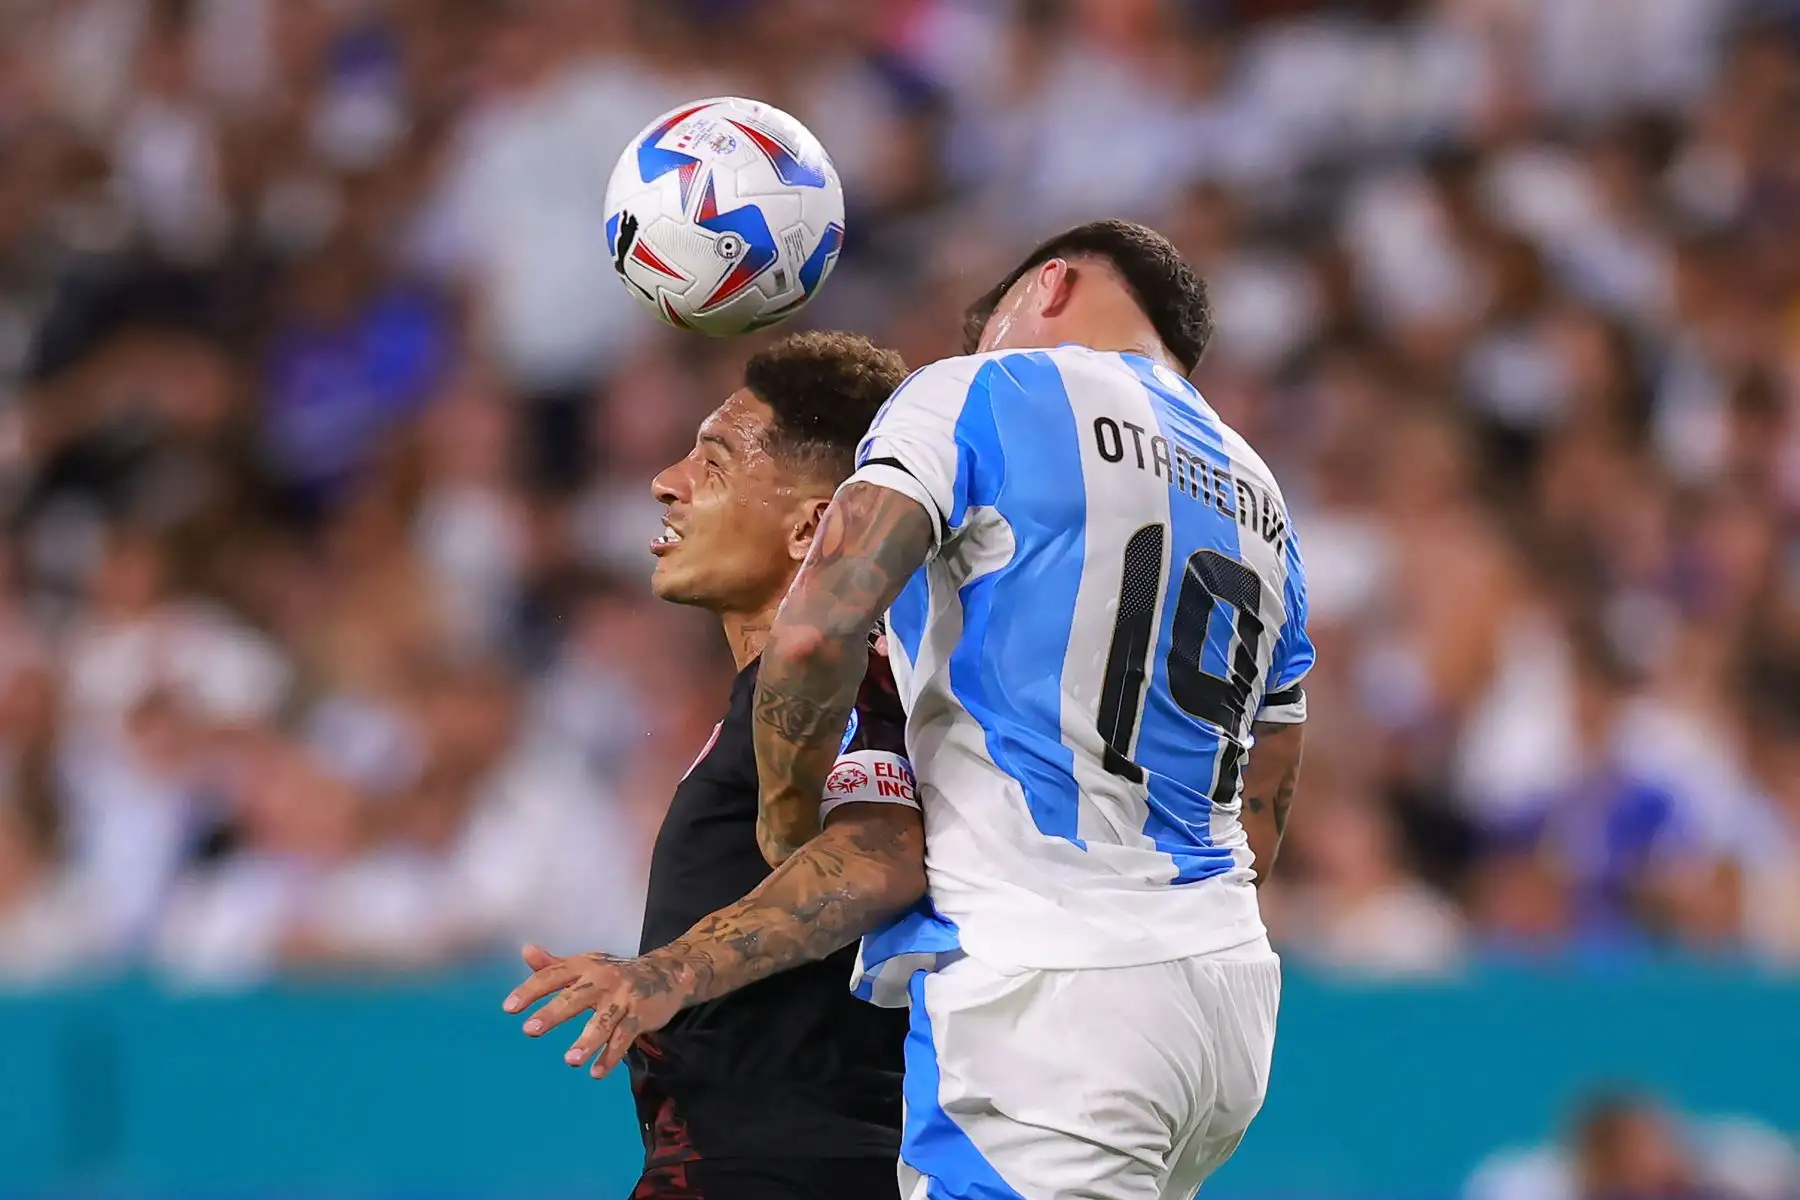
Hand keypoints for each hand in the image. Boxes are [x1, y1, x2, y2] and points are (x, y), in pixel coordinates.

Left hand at [502, 943, 691, 1077]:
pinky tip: (596, 1073)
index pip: (553, 976)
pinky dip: (611, 1056)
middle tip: (530, 1030)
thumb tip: (525, 950)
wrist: (666, 973)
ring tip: (570, 1061)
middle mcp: (603, 980)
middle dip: (554, 1013)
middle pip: (576, 997)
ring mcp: (623, 998)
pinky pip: (624, 1038)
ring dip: (588, 1041)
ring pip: (603, 1021)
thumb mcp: (586, 965)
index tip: (509, 1008)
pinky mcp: (640, 1015)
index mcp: (584, 966)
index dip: (530, 990)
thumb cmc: (615, 973)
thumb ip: (553, 964)